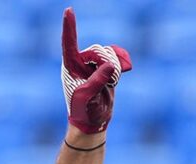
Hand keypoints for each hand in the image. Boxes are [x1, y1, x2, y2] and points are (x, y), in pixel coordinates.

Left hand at [61, 7, 131, 133]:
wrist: (93, 121)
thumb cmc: (84, 111)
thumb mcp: (88, 97)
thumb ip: (98, 80)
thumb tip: (110, 65)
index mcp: (70, 67)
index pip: (69, 43)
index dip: (70, 27)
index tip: (68, 10)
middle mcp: (80, 62)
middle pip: (98, 50)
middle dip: (107, 64)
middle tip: (107, 84)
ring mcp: (93, 64)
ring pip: (109, 53)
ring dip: (115, 69)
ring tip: (110, 85)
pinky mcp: (105, 67)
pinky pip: (117, 55)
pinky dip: (123, 61)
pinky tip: (127, 69)